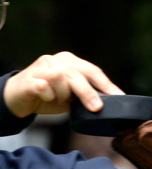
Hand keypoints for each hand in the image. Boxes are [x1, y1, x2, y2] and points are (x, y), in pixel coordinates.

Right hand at [3, 52, 123, 118]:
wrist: (16, 98)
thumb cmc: (47, 96)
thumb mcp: (70, 96)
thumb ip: (85, 95)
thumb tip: (108, 104)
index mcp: (71, 61)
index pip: (93, 71)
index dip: (107, 85)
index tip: (119, 97)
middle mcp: (57, 60)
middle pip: (78, 75)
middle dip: (89, 93)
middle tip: (97, 108)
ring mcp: (42, 67)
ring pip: (60, 79)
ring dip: (62, 94)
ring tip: (57, 100)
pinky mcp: (28, 78)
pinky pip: (43, 86)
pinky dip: (47, 95)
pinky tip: (45, 97)